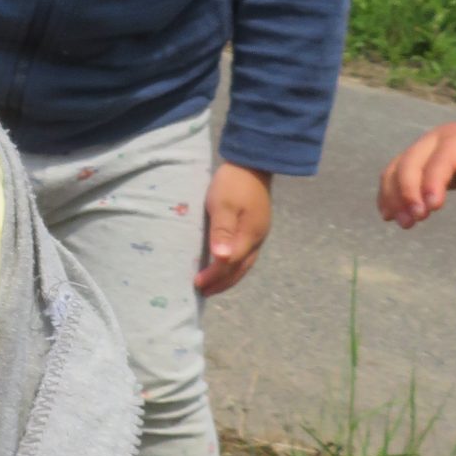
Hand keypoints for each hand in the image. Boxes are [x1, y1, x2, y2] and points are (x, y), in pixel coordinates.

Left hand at [195, 162, 272, 298]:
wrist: (252, 163)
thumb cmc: (233, 183)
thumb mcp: (223, 205)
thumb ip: (222, 231)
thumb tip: (221, 258)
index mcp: (249, 236)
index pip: (230, 264)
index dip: (214, 276)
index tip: (197, 284)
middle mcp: (257, 239)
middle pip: (240, 269)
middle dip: (222, 283)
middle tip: (204, 292)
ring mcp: (258, 233)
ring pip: (245, 263)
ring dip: (229, 276)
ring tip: (213, 285)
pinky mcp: (256, 227)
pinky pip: (245, 254)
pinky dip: (234, 265)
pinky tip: (225, 264)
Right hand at [378, 110, 455, 226]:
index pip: (441, 159)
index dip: (433, 182)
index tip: (433, 208)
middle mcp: (433, 139)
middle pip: (410, 162)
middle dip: (409, 192)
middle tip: (417, 219)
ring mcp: (418, 148)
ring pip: (396, 169)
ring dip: (394, 197)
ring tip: (405, 224)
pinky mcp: (411, 158)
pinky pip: (391, 174)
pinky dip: (387, 195)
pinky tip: (390, 216)